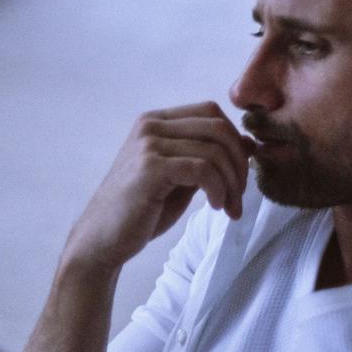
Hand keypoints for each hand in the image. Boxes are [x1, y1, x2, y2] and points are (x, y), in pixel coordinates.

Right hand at [64, 101, 253, 271]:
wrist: (103, 240)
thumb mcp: (181, 178)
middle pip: (218, 127)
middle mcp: (150, 125)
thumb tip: (248, 144)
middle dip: (239, 162)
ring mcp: (148, 144)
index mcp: (156, 121)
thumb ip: (207, 158)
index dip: (235, 140)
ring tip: (229, 208)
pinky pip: (202, 169)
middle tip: (240, 195)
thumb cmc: (142, 210)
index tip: (240, 174)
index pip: (211, 111)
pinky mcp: (150, 168)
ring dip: (231, 183)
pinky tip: (216, 207)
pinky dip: (218, 189)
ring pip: (214, 150)